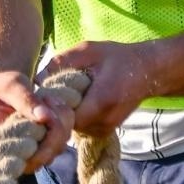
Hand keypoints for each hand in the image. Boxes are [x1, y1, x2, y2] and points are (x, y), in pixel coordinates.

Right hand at [0, 68, 73, 173]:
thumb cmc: (0, 86)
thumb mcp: (10, 87)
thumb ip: (26, 100)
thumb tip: (45, 117)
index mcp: (0, 145)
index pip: (29, 156)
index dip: (45, 137)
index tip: (44, 103)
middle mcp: (15, 156)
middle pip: (47, 154)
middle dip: (56, 125)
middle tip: (46, 98)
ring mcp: (30, 153)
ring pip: (58, 147)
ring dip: (61, 120)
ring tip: (46, 98)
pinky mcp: (41, 146)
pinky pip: (62, 139)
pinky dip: (64, 120)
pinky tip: (51, 103)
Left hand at [42, 41, 162, 138]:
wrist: (148, 71)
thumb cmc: (116, 57)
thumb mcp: (88, 50)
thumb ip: (61, 62)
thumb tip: (35, 79)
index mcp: (101, 100)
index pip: (65, 116)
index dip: (51, 106)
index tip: (45, 94)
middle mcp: (104, 121)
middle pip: (67, 125)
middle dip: (56, 111)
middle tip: (52, 93)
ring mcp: (106, 130)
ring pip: (73, 129)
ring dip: (66, 114)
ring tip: (67, 96)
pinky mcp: (106, 132)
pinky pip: (81, 128)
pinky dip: (76, 117)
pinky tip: (78, 102)